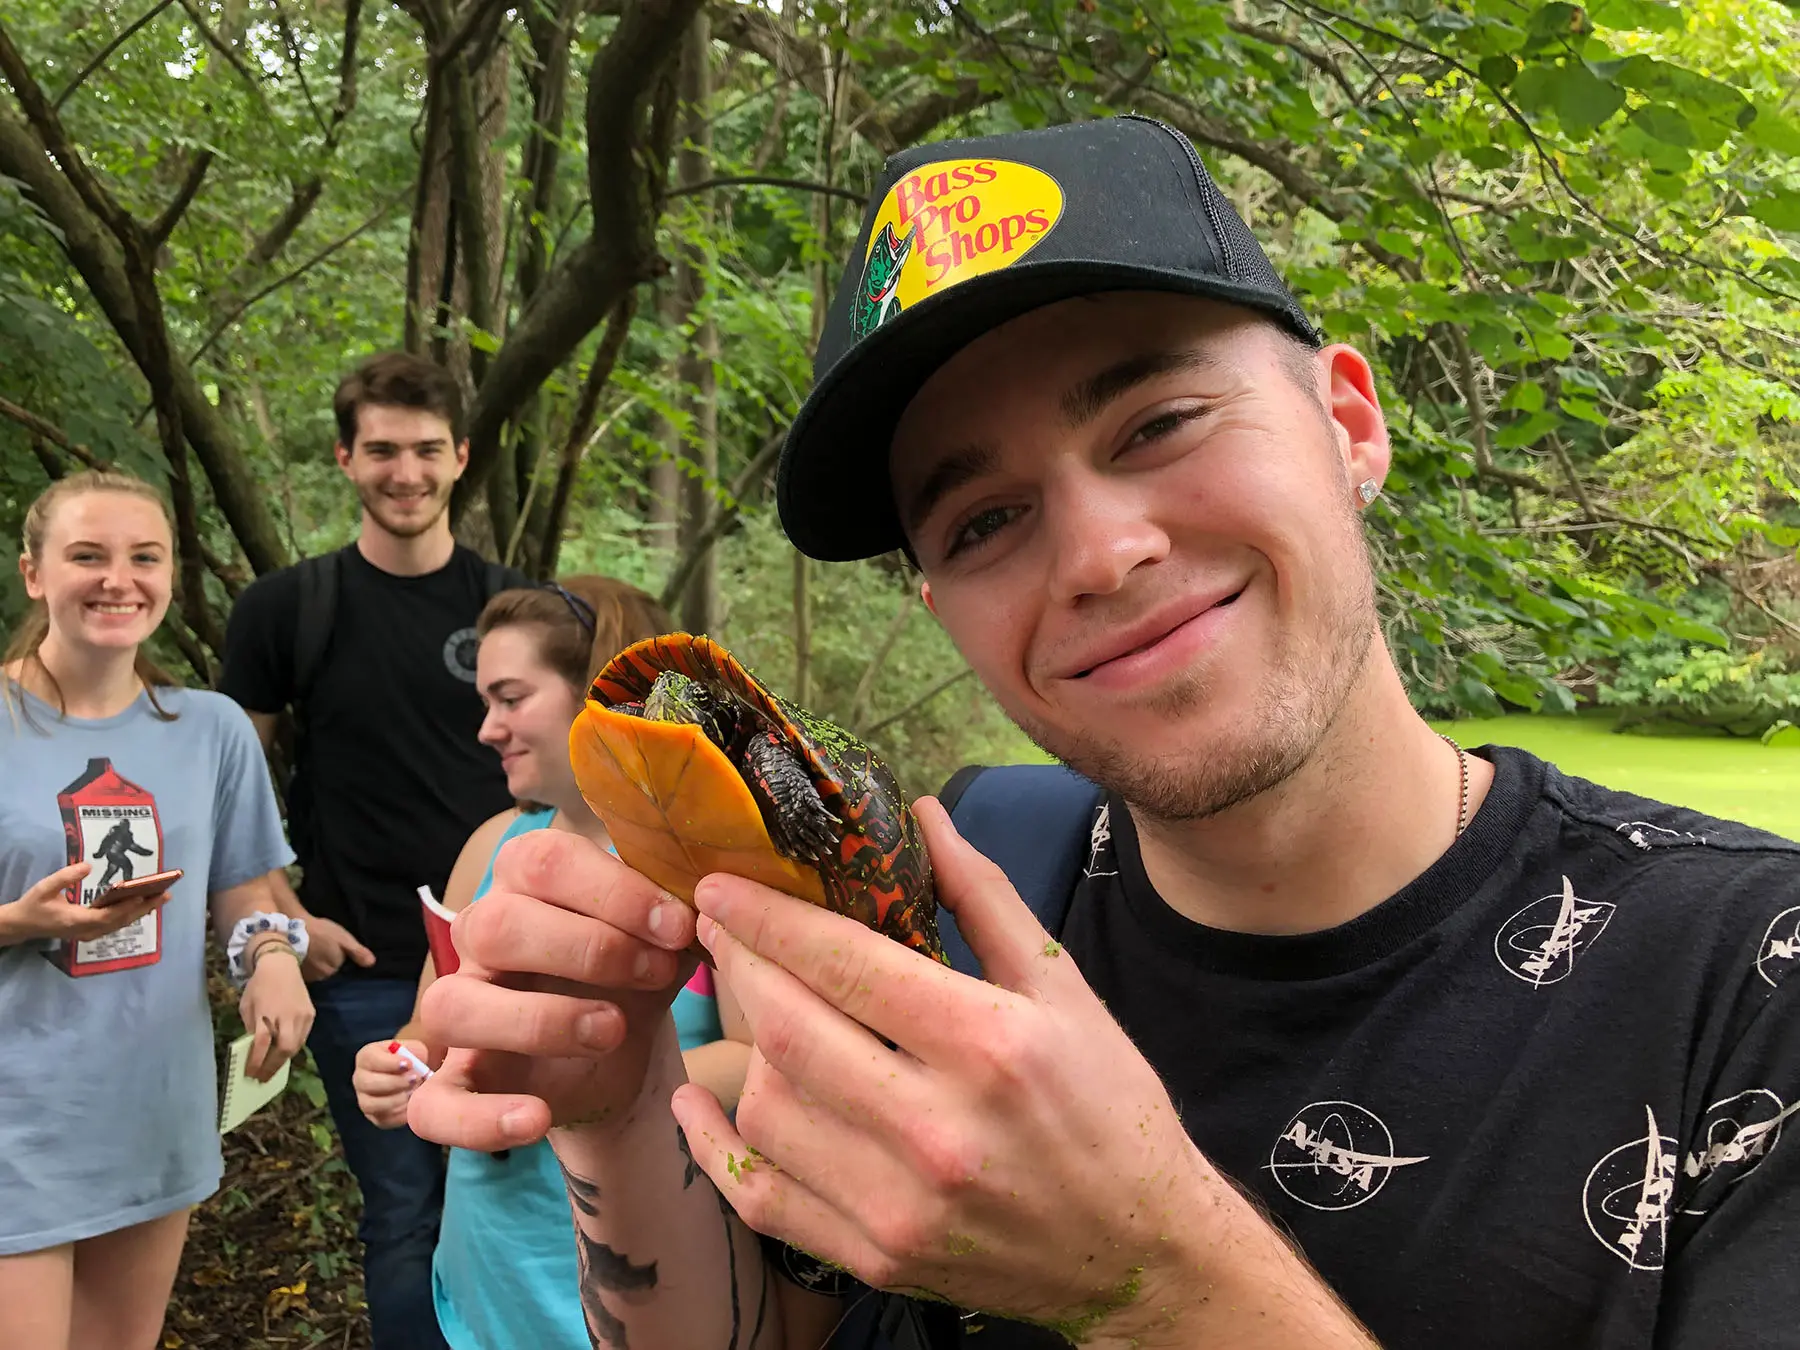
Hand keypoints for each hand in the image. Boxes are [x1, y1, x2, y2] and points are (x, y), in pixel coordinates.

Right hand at [0, 862, 171, 945]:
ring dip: (141, 911)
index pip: (106, 916)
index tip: (142, 896)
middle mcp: (86, 930)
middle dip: (144, 908)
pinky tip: (143, 905)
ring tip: (162, 897)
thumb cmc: (34, 905)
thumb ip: (65, 877)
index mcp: (75, 921)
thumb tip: (88, 865)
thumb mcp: (44, 888)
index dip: (125, 907)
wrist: (22, 925)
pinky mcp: (90, 931)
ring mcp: (89, 933)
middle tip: (166, 894)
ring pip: (120, 923)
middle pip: (120, 921)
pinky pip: (115, 924)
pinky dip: (131, 914)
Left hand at [239, 946, 314, 1081]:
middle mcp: (286, 1015)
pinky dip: (293, 1047)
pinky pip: (303, 1037)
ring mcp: (302, 1015)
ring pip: (296, 1045)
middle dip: (273, 1066)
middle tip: (262, 1078)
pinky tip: (283, 1051)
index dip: (256, 1062)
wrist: (281, 965)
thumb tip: (255, 1050)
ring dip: (283, 1059)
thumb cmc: (258, 985)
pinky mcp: (311, 1014)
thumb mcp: (247, 1006)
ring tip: (272, 1068)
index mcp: (266, 1012)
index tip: (250, 1074)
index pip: (262, 1043)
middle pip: (284, 1048)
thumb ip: (252, 1028)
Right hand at [300, 914, 375, 980]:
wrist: (291, 929)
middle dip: (325, 960)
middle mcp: (320, 977)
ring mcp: (306, 976)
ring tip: (310, 949)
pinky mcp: (296, 973)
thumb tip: (371, 963)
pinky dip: (304, 964)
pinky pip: (304, 972)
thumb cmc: (320, 932)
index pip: (339, 964)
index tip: (330, 943)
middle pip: (327, 969)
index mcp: (333, 969)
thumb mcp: (343, 938)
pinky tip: (302, 954)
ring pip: (316, 971)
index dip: (336, 953)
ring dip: (315, 962)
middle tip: (319, 945)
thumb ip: (357, 952)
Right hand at [355, 1038, 431, 1127]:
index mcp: (367, 1057)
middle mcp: (361, 1078)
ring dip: (395, 1100)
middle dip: (394, 1082)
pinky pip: (382, 1120)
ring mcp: (365, 1099)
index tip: (409, 1064)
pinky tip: (412, 1105)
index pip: (370, 1058)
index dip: (389, 1062)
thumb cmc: (411, 1060)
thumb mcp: (414, 1049)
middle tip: (415, 1079)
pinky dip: (399, 1114)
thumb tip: (414, 1064)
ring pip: (371, 1105)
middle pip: (368, 1083)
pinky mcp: (374, 1117)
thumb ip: (414, 1052)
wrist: (412, 1077)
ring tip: (413, 1092)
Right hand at [407, 829, 698, 1150]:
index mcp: (527, 884)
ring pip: (454, 1005)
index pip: (544, 860)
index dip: (614, 891)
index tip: (678, 925)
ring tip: (612, 1031)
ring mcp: (459, 1010)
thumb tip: (713, 906)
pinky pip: (433, 1107)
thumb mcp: (660, 942)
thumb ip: (676, 922)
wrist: (617, 1057)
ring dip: (539, 1020)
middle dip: (588, 947)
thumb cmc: (631, 974)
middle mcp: (479, 936)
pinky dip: (479, 1119)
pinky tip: (535, 1119)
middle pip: (497, 924)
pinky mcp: (455, 1084)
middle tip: (655, 970)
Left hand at [668, 797, 1233, 1346]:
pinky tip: (700, 1102)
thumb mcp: (1063, 990)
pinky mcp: (877, 1258)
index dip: (768, 917)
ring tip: (747, 1004)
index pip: (844, 963)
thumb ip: (984, 898)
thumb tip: (922, 814)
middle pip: (789, 1029)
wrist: (1141, 1252)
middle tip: (715, 927)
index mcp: (987, 1044)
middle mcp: (936, 1128)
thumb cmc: (1109, 1105)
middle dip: (738, 964)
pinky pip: (762, 1197)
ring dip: (738, 1045)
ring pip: (768, 1109)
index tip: (721, 885)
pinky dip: (716, 1147)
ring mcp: (899, 1205)